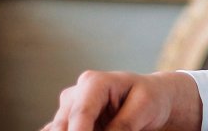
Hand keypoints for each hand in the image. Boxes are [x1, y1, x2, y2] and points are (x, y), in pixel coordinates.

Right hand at [41, 70, 201, 130]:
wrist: (150, 99)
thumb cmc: (149, 98)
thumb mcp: (143, 108)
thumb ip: (122, 126)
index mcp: (95, 82)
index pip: (80, 113)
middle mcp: (76, 93)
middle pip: (63, 124)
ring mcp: (68, 108)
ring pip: (57, 130)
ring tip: (105, 129)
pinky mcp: (67, 122)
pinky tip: (96, 130)